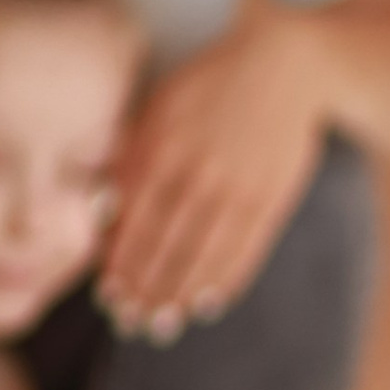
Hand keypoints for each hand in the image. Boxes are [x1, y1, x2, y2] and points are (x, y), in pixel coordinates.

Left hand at [99, 5, 326, 339]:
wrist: (285, 65)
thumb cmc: (210, 85)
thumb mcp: (159, 108)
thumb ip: (130, 158)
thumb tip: (104, 214)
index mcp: (161, 150)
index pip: (133, 224)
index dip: (120, 266)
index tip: (109, 297)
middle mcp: (197, 175)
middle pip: (165, 249)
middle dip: (146, 292)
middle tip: (132, 323)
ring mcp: (237, 189)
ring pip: (202, 256)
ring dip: (180, 296)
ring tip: (165, 324)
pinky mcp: (272, 198)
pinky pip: (245, 251)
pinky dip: (225, 280)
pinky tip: (209, 303)